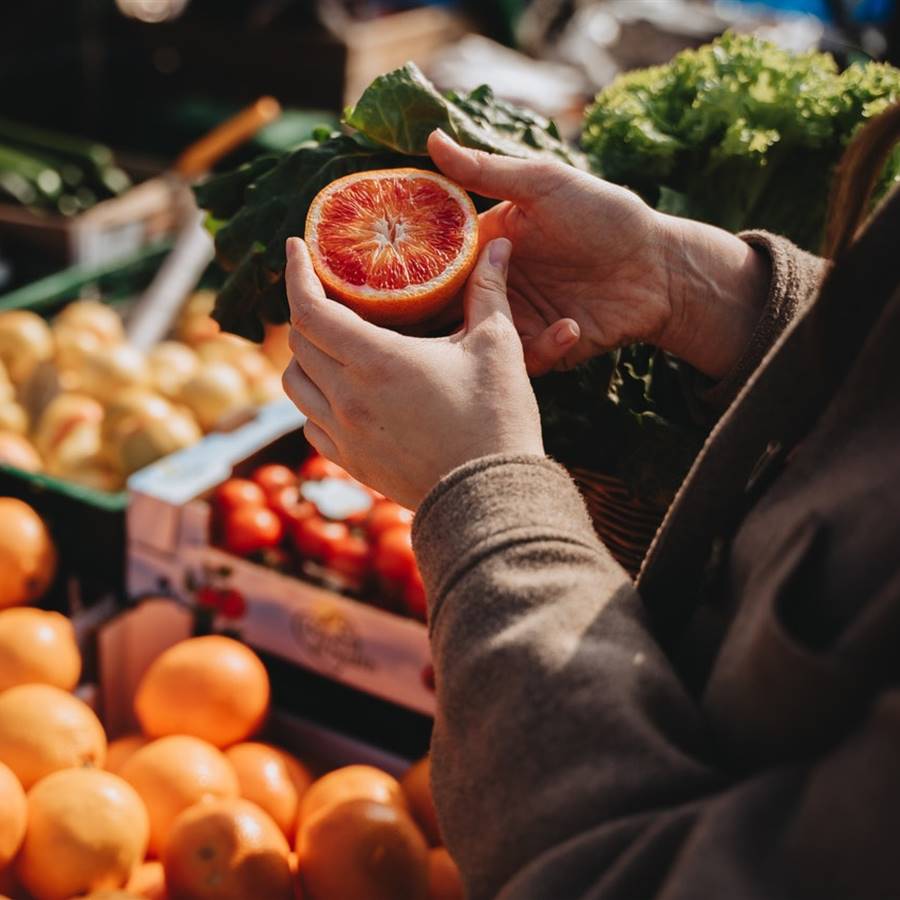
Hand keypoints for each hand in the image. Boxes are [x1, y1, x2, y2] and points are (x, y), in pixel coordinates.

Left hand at [281, 236, 542, 509]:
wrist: (491, 498)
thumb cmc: (497, 420)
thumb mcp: (497, 347)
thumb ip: (489, 290)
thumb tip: (499, 244)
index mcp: (376, 361)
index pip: (310, 308)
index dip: (295, 273)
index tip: (294, 249)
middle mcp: (347, 398)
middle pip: (298, 342)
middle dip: (306, 309)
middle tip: (328, 294)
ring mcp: (345, 435)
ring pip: (295, 384)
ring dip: (304, 357)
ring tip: (330, 344)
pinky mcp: (351, 463)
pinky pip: (311, 424)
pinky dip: (315, 400)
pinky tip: (341, 394)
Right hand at [428, 131, 769, 379]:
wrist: (661, 268)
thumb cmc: (606, 216)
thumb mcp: (545, 185)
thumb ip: (487, 170)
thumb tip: (432, 138)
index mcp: (488, 243)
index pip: (436, 259)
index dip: (413, 268)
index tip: (397, 274)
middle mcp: (496, 283)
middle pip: (448, 307)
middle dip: (440, 316)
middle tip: (446, 317)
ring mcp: (519, 319)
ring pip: (479, 339)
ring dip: (492, 335)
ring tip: (514, 322)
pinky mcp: (544, 349)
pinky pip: (524, 360)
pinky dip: (544, 348)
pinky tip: (572, 326)